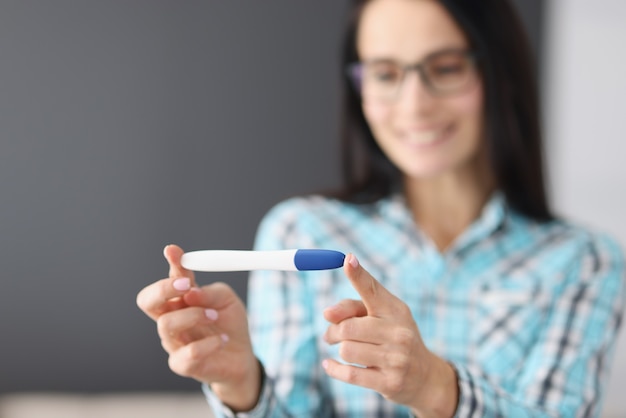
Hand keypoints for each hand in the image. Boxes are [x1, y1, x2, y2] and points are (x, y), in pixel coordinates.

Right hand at [136, 245, 260, 411]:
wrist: (241, 356)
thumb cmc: (229, 323)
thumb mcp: (226, 299)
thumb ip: (210, 292)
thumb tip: (191, 292)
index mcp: (179, 300)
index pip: (167, 279)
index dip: (169, 264)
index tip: (173, 251)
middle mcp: (171, 319)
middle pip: (148, 301)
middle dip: (164, 288)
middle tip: (188, 285)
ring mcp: (174, 342)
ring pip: (166, 324)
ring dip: (194, 315)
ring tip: (215, 315)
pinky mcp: (183, 364)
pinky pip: (188, 354)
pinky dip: (208, 344)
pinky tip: (223, 340)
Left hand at [322, 254, 457, 417]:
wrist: (424, 377)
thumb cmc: (394, 338)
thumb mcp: (381, 317)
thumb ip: (352, 308)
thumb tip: (327, 313)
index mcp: (395, 310)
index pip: (373, 290)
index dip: (358, 275)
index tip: (348, 259)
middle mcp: (398, 332)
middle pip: (347, 327)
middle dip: (332, 331)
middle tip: (331, 335)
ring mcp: (396, 358)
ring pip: (346, 350)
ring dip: (339, 350)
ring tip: (343, 350)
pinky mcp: (389, 382)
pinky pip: (349, 374)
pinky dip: (334, 369)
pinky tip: (329, 365)